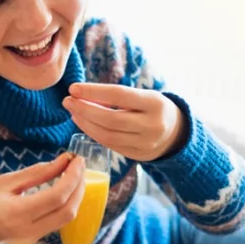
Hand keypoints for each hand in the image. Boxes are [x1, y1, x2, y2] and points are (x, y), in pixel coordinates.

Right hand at [0, 153, 86, 243]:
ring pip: (65, 219)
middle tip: (79, 166)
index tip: (78, 159)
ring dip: (74, 196)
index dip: (73, 176)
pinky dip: (64, 206)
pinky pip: (56, 224)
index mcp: (18, 214)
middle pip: (68, 211)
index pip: (58, 196)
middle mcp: (27, 232)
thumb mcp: (4, 182)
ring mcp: (31, 241)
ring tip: (73, 175)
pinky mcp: (32, 243)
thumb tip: (63, 162)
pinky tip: (62, 190)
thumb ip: (36, 173)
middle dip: (79, 187)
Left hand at [63, 83, 185, 161]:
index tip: (73, 88)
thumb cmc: (152, 108)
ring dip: (85, 123)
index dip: (93, 91)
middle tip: (68, 101)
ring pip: (107, 135)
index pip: (119, 95)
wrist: (176, 133)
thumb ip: (118, 96)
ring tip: (73, 111)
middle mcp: (152, 125)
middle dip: (85, 109)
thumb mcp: (144, 96)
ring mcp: (146, 143)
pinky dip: (93, 133)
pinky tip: (83, 123)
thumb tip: (82, 94)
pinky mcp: (138, 155)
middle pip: (110, 118)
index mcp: (154, 103)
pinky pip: (110, 145)